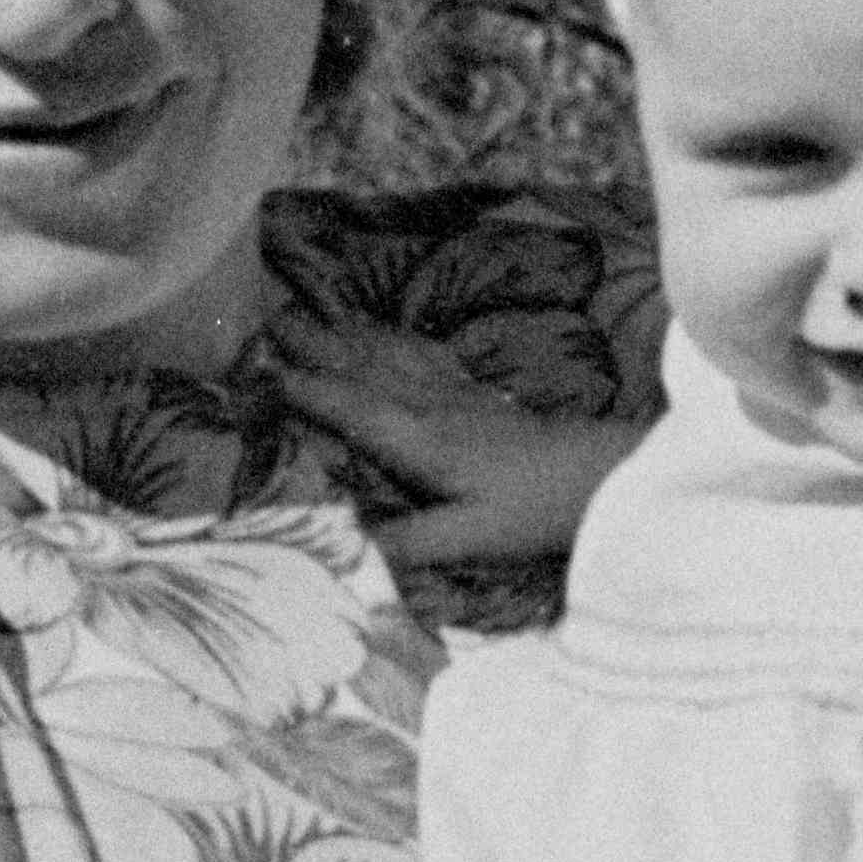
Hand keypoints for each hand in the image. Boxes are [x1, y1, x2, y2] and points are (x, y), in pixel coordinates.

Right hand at [270, 311, 631, 572]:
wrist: (606, 474)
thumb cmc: (539, 509)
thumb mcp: (474, 538)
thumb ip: (410, 542)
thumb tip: (346, 547)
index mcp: (421, 440)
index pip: (349, 408)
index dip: (303, 390)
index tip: (256, 373)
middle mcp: (430, 408)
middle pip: (361, 368)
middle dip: (312, 344)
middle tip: (262, 320)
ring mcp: (454, 397)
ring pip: (387, 356)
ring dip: (343, 335)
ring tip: (306, 314)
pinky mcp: (477, 396)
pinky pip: (421, 356)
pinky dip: (389, 339)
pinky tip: (379, 332)